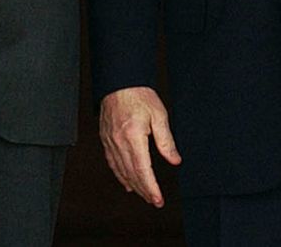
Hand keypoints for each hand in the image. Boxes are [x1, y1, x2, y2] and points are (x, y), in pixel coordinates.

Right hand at [99, 87, 180, 206]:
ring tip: (143, 194)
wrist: (120, 80)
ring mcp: (110, 141)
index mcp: (133, 137)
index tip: (158, 199)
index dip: (151, 188)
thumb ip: (166, 140)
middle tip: (153, 200)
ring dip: (132, 185)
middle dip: (143, 190)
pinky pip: (112, 162)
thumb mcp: (159, 115)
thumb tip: (174, 159)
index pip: (142, 170)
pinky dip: (119, 175)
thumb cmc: (139, 94)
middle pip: (131, 174)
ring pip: (120, 171)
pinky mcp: (105, 138)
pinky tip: (126, 181)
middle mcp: (119, 142)